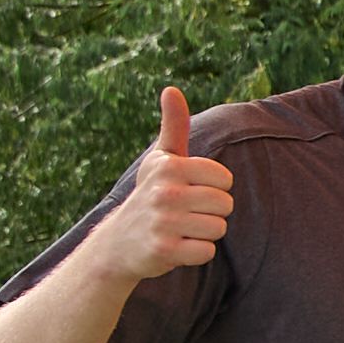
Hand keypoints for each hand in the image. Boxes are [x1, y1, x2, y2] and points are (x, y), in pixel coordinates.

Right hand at [83, 87, 235, 284]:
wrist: (118, 243)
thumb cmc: (149, 195)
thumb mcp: (160, 160)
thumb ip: (173, 126)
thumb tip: (171, 89)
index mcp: (170, 167)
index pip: (225, 179)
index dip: (214, 189)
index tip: (191, 191)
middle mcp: (166, 192)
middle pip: (225, 205)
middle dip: (211, 213)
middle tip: (185, 214)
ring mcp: (163, 222)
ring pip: (218, 229)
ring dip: (204, 233)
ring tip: (181, 230)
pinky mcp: (163, 250)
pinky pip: (206, 251)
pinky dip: (196, 253)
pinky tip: (176, 247)